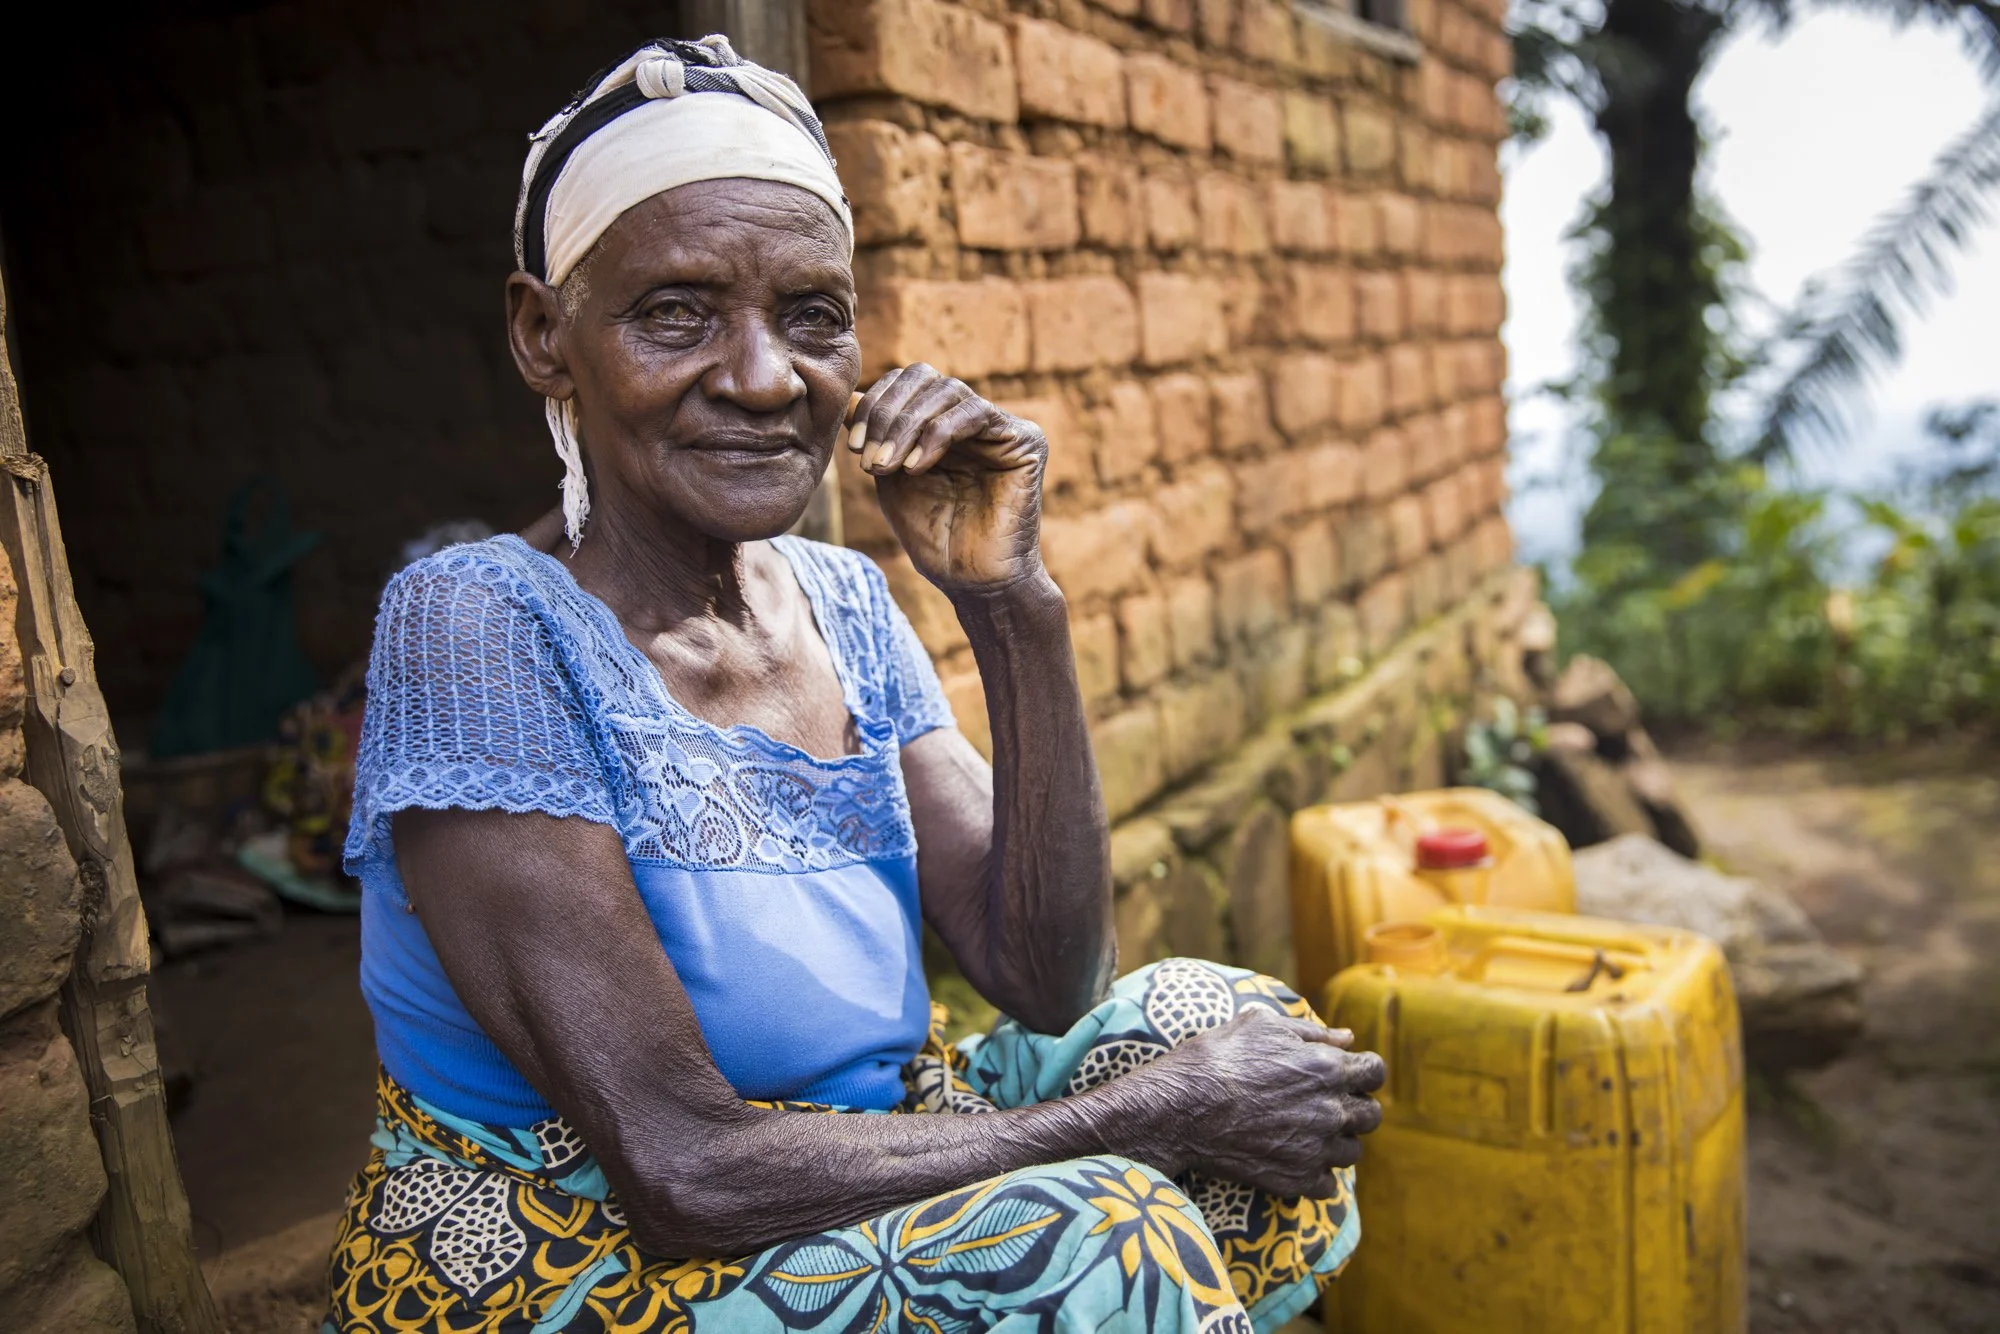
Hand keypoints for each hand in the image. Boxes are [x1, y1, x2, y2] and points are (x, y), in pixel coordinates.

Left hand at [846, 365, 1046, 593]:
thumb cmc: (934, 537)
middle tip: (870, 458)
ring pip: (947, 390)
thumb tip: (848, 397)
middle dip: (888, 413)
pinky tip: (917, 468)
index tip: (854, 448)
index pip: (908, 382)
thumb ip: (875, 436)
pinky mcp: (1025, 441)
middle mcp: (974, 418)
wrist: (971, 582)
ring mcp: (1002, 426)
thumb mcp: (890, 477)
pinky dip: (937, 436)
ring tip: (889, 467)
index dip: (876, 403)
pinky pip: (975, 414)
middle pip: (925, 376)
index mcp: (943, 422)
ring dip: (907, 427)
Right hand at [1115, 1007, 1384, 1197]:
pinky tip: (1291, 1159)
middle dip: (1355, 1107)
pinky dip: (1314, 1174)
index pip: (1376, 1071)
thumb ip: (1310, 1031)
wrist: (1180, 1109)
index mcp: (1327, 1068)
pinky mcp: (1298, 1180)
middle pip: (1371, 1115)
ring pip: (1352, 1153)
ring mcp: (1317, 1149)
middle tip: (1325, 1105)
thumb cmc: (1216, 1058)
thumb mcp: (1260, 1025)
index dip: (1363, 1072)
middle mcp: (1331, 1111)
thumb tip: (1347, 1038)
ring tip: (1306, 1133)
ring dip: (1336, 1143)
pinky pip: (1327, 1185)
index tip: (1348, 1075)